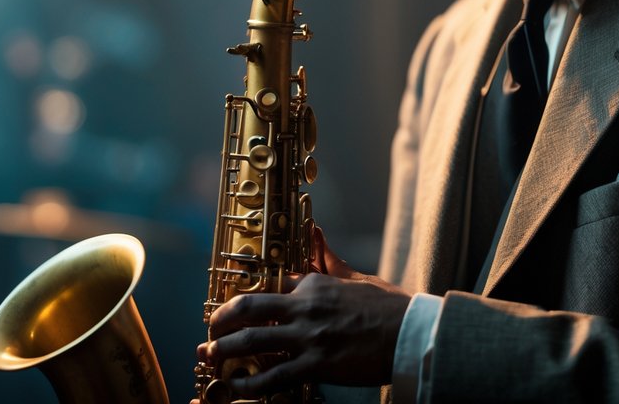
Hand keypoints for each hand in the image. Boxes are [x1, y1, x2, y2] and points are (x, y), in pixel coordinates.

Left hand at [200, 227, 411, 398]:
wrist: (411, 333)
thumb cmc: (387, 306)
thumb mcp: (355, 277)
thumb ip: (329, 259)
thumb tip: (316, 231)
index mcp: (313, 284)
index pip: (267, 287)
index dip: (243, 300)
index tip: (229, 310)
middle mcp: (304, 306)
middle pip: (248, 309)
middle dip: (220, 322)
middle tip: (208, 332)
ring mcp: (308, 336)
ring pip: (252, 342)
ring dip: (224, 351)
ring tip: (210, 358)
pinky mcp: (317, 364)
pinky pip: (274, 375)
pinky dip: (251, 383)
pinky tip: (237, 387)